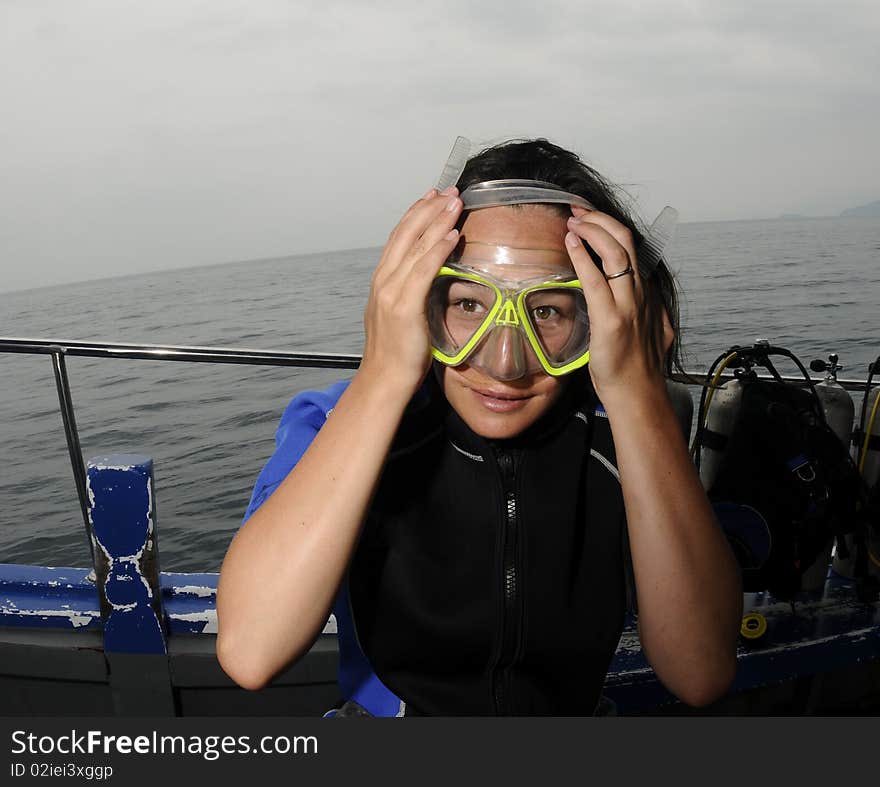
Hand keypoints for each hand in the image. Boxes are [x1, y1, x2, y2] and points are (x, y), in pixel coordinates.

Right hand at [360, 186, 462, 393]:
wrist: (383, 379)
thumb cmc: (395, 353)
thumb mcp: (401, 314)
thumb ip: (410, 293)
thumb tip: (428, 280)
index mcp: (382, 281)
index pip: (399, 237)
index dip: (416, 213)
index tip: (432, 196)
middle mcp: (384, 280)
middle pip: (406, 233)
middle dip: (429, 208)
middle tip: (450, 190)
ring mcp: (391, 292)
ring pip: (416, 246)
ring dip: (438, 220)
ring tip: (456, 202)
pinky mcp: (404, 306)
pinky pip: (424, 270)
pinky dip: (438, 249)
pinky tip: (452, 234)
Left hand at [564, 206, 673, 405]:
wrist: (638, 394)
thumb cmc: (635, 367)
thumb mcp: (648, 329)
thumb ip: (643, 308)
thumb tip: (637, 295)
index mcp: (647, 293)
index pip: (632, 248)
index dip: (611, 228)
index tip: (591, 218)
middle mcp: (641, 294)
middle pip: (626, 241)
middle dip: (600, 219)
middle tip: (577, 210)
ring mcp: (629, 306)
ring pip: (617, 252)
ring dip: (592, 230)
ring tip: (572, 220)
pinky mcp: (612, 321)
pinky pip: (596, 280)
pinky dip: (583, 256)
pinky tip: (570, 243)